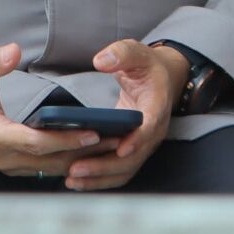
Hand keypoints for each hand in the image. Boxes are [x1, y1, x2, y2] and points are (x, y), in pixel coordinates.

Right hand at [0, 44, 120, 178]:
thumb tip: (13, 51)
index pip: (36, 142)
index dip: (64, 139)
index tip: (92, 132)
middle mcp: (1, 156)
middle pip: (49, 159)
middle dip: (83, 151)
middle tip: (117, 140)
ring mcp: (6, 163)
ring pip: (50, 167)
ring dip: (80, 158)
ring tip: (113, 145)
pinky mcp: (12, 163)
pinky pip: (45, 166)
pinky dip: (68, 159)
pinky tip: (91, 151)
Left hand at [61, 40, 191, 190]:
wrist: (162, 80)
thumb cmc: (147, 66)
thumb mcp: (137, 52)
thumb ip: (121, 53)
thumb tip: (101, 61)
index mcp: (156, 106)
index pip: (150, 126)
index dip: (137, 140)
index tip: (120, 149)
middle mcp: (153, 131)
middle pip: (134, 157)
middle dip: (105, 166)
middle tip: (75, 169)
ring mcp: (143, 144)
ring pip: (125, 169)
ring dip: (99, 177)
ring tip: (71, 180)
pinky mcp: (132, 151)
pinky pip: (119, 171)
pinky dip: (100, 179)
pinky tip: (77, 181)